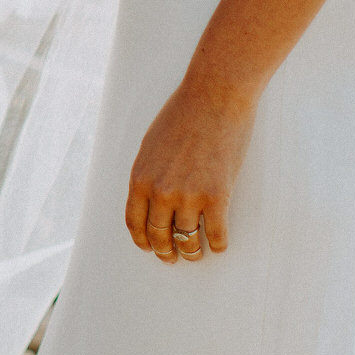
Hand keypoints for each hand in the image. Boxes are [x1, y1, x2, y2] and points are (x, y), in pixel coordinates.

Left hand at [123, 79, 257, 264]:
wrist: (214, 97)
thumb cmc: (183, 115)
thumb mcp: (151, 145)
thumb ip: (148, 174)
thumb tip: (151, 199)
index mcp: (140, 178)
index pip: (135, 223)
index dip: (143, 241)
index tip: (151, 248)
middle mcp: (160, 192)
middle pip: (159, 235)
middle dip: (166, 251)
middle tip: (173, 257)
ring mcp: (188, 196)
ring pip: (187, 240)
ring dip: (192, 252)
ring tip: (197, 253)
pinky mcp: (217, 196)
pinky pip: (216, 234)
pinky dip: (217, 244)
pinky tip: (218, 244)